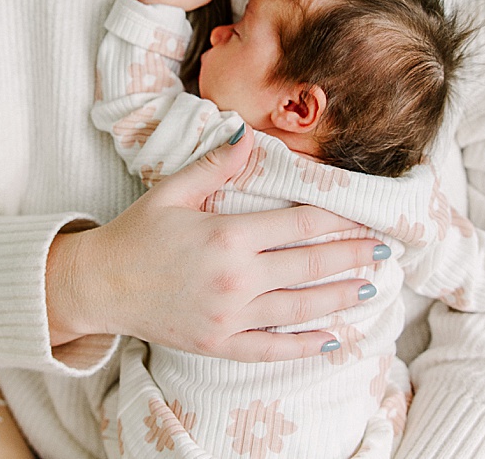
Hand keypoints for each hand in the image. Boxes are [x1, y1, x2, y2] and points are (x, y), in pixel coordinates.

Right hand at [47, 128, 385, 361]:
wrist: (98, 286)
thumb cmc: (135, 234)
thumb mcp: (172, 192)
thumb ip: (215, 166)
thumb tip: (249, 136)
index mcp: (227, 235)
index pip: (300, 226)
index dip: (339, 222)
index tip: (369, 218)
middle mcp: (235, 279)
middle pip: (309, 266)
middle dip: (352, 257)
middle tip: (386, 252)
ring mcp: (228, 316)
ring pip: (299, 309)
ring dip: (339, 298)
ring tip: (370, 289)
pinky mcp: (218, 344)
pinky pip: (270, 349)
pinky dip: (304, 346)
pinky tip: (332, 340)